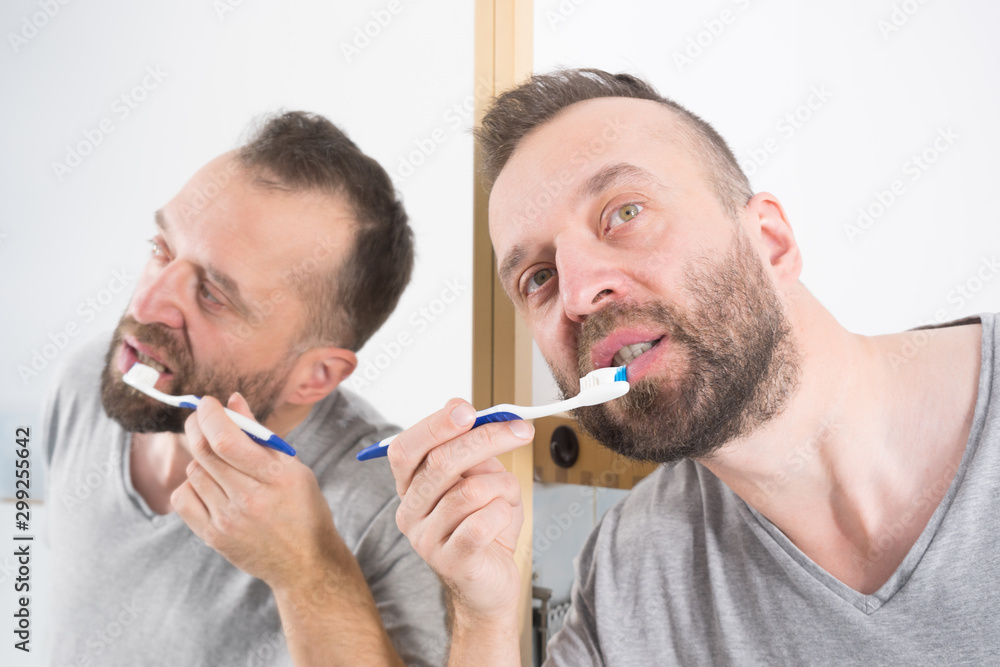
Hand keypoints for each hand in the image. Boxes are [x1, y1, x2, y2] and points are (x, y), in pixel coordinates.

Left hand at [172, 393, 341, 590]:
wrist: (305, 563)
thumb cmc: (303, 509)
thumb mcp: (294, 468)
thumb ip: (261, 435)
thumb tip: (233, 400)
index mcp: (275, 478)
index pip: (227, 439)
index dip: (210, 415)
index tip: (208, 402)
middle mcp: (249, 500)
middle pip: (204, 452)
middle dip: (198, 425)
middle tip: (202, 417)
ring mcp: (228, 521)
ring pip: (193, 471)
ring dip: (201, 457)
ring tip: (219, 461)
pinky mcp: (213, 537)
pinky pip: (183, 498)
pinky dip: (191, 484)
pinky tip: (209, 485)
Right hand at [388, 398, 531, 624]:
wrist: (493, 580)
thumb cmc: (487, 524)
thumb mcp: (481, 477)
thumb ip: (469, 445)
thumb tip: (459, 406)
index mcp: (410, 486)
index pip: (406, 449)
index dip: (435, 425)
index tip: (468, 410)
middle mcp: (409, 511)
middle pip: (439, 463)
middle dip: (485, 439)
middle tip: (521, 430)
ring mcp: (425, 539)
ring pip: (469, 492)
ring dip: (502, 486)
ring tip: (509, 496)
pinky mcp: (450, 561)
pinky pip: (481, 523)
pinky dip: (503, 514)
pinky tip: (502, 520)